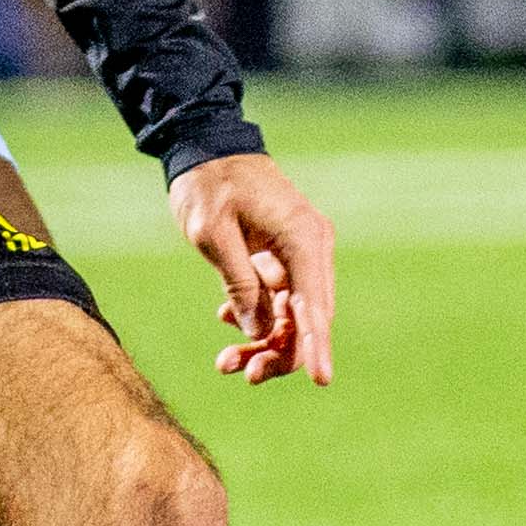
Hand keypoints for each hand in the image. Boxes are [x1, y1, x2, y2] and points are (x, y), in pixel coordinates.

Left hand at [170, 148, 336, 388]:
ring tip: (225, 362)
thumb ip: (238, 283)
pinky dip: (256, 317)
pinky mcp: (282, 258)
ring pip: (292, 315)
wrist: (205, 146)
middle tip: (243, 373)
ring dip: (263, 342)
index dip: (316, 346)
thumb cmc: (208, 184)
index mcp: (302, 238)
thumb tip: (260, 330)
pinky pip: (278, 300)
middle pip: (308, 318)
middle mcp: (310, 248)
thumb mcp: (213, 234)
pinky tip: (226, 319)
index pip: (314, 305)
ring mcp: (299, 254)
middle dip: (279, 352)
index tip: (320, 380)